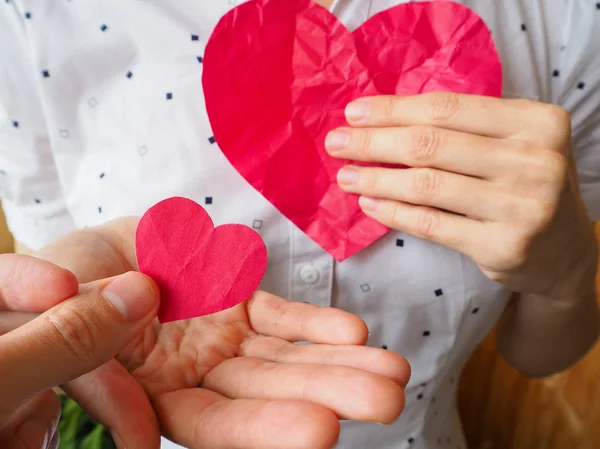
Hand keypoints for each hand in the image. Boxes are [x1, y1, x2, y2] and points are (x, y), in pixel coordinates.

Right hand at [10, 220, 409, 448]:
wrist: (82, 250)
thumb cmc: (58, 289)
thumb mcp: (66, 329)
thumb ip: (103, 382)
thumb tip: (135, 446)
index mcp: (157, 394)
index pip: (217, 423)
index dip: (266, 428)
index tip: (323, 428)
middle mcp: (199, 375)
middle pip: (270, 392)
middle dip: (330, 392)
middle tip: (389, 398)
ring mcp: (224, 338)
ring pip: (288, 355)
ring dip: (342, 361)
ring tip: (395, 371)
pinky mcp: (238, 301)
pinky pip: (281, 314)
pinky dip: (317, 323)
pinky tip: (358, 332)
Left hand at [326, 92, 596, 295]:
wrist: (564, 253)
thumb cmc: (525, 187)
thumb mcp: (512, 145)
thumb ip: (465, 130)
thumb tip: (383, 120)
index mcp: (537, 122)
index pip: (447, 108)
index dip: (393, 110)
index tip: (354, 113)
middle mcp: (535, 161)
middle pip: (431, 144)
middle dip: (373, 143)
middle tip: (336, 144)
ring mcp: (522, 206)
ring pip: (426, 185)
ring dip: (376, 180)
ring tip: (346, 177)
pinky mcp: (503, 246)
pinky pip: (432, 224)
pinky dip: (394, 213)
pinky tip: (369, 205)